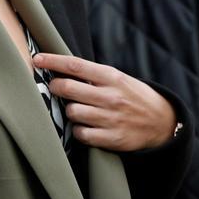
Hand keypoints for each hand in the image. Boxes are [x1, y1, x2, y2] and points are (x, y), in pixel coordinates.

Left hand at [33, 53, 176, 151]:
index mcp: (112, 77)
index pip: (75, 65)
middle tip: (55, 87)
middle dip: (56, 87)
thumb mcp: (119, 79)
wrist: (161, 121)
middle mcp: (110, 96)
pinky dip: (79, 130)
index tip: (37, 59)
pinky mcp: (111, 138)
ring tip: (78, 110)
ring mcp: (110, 118)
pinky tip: (86, 126)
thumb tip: (62, 70)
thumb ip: (95, 76)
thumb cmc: (134, 97)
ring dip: (70, 111)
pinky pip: (81, 134)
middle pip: (68, 88)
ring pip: (72, 112)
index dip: (53, 61)